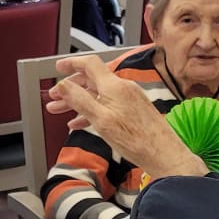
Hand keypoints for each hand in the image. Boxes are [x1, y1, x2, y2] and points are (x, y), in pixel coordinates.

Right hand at [46, 55, 203, 178]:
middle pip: (91, 80)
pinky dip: (92, 110)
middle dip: (70, 88)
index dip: (72, 63)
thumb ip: (80, 100)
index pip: (89, 64)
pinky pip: (107, 104)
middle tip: (54, 97)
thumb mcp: (101, 121)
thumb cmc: (136, 141)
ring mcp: (130, 98)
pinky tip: (80, 122)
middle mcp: (123, 88)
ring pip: (98, 94)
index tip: (58, 67)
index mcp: (114, 86)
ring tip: (60, 112)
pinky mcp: (134, 110)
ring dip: (78, 102)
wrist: (164, 155)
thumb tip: (63, 85)